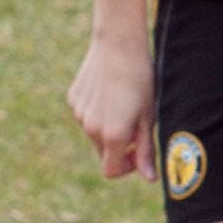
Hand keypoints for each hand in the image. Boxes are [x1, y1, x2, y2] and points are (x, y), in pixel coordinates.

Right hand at [68, 26, 153, 176]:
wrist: (119, 43)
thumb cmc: (141, 79)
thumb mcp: (149, 116)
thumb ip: (147, 150)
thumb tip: (149, 178)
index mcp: (112, 136)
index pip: (112, 171)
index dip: (127, 167)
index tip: (140, 151)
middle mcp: (91, 128)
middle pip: (103, 153)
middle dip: (119, 146)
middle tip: (136, 123)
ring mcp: (79, 113)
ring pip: (94, 134)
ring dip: (108, 128)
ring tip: (124, 101)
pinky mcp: (73, 99)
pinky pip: (86, 115)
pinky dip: (98, 112)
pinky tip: (110, 90)